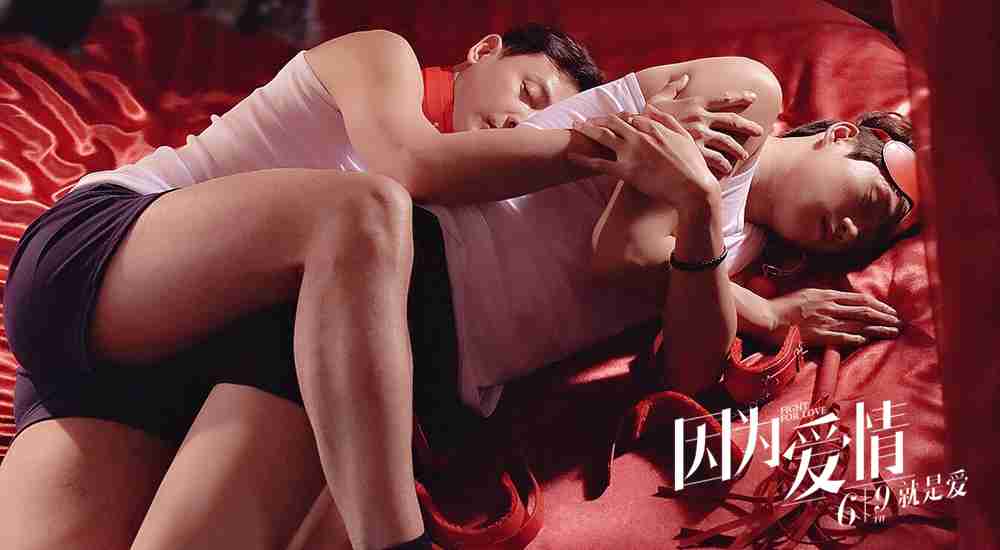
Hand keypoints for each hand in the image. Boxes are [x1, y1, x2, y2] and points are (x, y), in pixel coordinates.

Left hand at [567, 110, 718, 207]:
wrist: (693, 189)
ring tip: (575, 128)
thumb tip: (651, 109)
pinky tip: (571, 156)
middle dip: (597, 119)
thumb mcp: (684, 136)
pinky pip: (599, 164)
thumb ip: (667, 120)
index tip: (610, 118)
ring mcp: (631, 153)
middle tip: (585, 119)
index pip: (630, 116)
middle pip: (612, 122)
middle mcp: (639, 136)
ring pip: (602, 136)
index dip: (617, 116)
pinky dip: (583, 159)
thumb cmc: (692, 165)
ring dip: (586, 130)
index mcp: (653, 127)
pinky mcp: (626, 171)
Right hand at [646, 74, 763, 176]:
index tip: (753, 97)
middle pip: (732, 121)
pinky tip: (727, 170)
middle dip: (747, 126)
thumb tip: (683, 77)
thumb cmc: (644, 118)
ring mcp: (699, 136)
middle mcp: (701, 118)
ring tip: (744, 157)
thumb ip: (672, 88)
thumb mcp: (657, 99)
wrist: (634, 136)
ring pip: (727, 143)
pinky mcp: (694, 153)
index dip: (740, 97)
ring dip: (737, 150)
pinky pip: (715, 160)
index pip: (723, 98)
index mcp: (695, 103)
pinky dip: (723, 165)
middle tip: (759, 131)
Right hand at [769, 288, 903, 347]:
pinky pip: (842, 337)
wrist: (766, 316)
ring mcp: (824, 321)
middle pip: (864, 311)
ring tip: (893, 331)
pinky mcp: (818, 335)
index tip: (890, 311)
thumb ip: (825, 297)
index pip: (860, 299)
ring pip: (858, 323)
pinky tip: (868, 340)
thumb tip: (840, 301)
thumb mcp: (806, 294)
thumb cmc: (783, 306)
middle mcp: (829, 306)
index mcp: (827, 295)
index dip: (879, 305)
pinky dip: (857, 338)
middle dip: (885, 316)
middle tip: (899, 322)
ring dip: (878, 328)